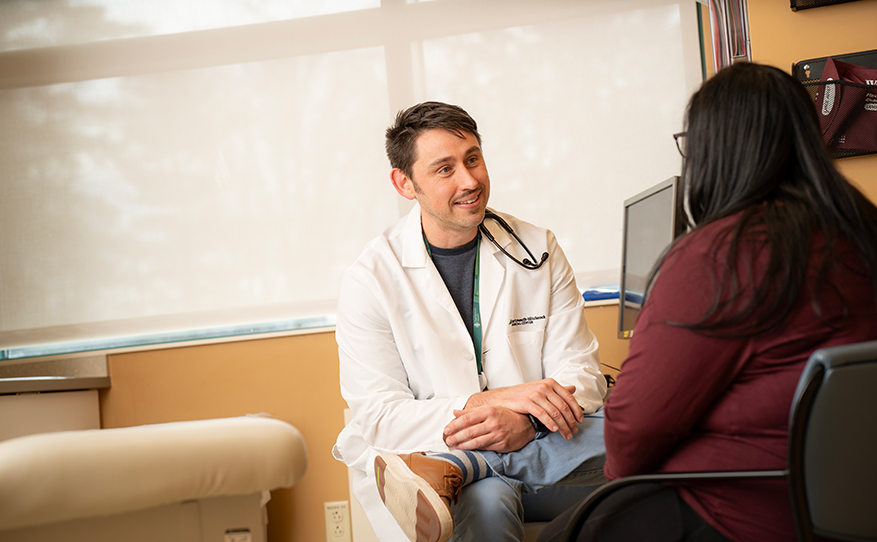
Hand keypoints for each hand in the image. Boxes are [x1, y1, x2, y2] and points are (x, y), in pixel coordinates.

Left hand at [443, 405, 533, 451]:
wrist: (526, 424)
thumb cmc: (506, 415)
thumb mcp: (489, 408)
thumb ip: (471, 411)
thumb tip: (456, 412)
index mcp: (488, 411)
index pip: (467, 418)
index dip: (454, 425)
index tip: (446, 429)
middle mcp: (492, 422)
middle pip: (469, 431)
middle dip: (455, 436)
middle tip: (447, 440)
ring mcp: (497, 434)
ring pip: (475, 441)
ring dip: (462, 445)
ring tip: (454, 445)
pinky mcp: (501, 444)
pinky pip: (484, 447)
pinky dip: (474, 448)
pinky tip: (467, 449)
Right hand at [464, 379, 582, 439]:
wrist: (504, 398)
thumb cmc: (525, 394)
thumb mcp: (542, 388)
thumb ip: (558, 390)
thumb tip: (573, 388)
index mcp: (551, 383)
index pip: (569, 398)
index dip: (577, 410)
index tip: (580, 421)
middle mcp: (544, 387)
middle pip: (563, 407)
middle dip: (571, 421)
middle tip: (574, 431)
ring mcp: (536, 394)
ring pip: (555, 412)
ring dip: (563, 426)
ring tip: (566, 435)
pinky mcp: (527, 402)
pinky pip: (542, 415)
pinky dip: (550, 423)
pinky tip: (554, 430)